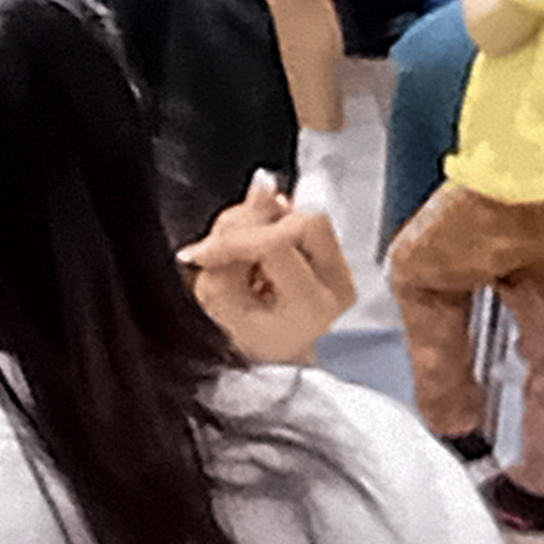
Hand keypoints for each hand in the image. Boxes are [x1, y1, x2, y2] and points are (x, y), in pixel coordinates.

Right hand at [178, 173, 355, 365]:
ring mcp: (344, 270)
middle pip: (304, 220)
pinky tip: (253, 255)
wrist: (272, 362)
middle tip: (222, 249)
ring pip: (305, 214)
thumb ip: (232, 244)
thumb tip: (263, 182)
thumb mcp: (220, 301)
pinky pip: (304, 222)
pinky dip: (271, 228)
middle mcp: (339, 284)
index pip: (275, 244)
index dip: (230, 240)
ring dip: (263, 225)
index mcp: (312, 304)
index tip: (199, 253)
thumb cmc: (244, 341)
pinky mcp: (336, 257)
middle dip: (255, 225)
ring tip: (237, 258)